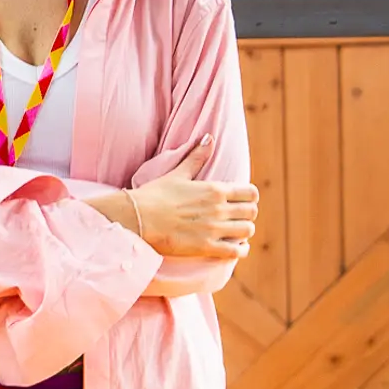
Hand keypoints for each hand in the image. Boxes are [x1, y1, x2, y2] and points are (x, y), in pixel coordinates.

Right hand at [99, 136, 255, 259]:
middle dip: (246, 215)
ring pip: (247, 231)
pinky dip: (239, 250)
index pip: (251, 193)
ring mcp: (213, 229)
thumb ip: (197, 157)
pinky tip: (233, 248)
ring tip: (234, 233)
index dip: (249, 198)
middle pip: (251, 212)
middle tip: (236, 218)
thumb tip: (209, 137)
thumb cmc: (154, 195)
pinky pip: (236, 251)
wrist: (136, 217)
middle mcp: (219, 209)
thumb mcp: (178, 174)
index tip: (241, 201)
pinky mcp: (206, 247)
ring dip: (243, 232)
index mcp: (215, 190)